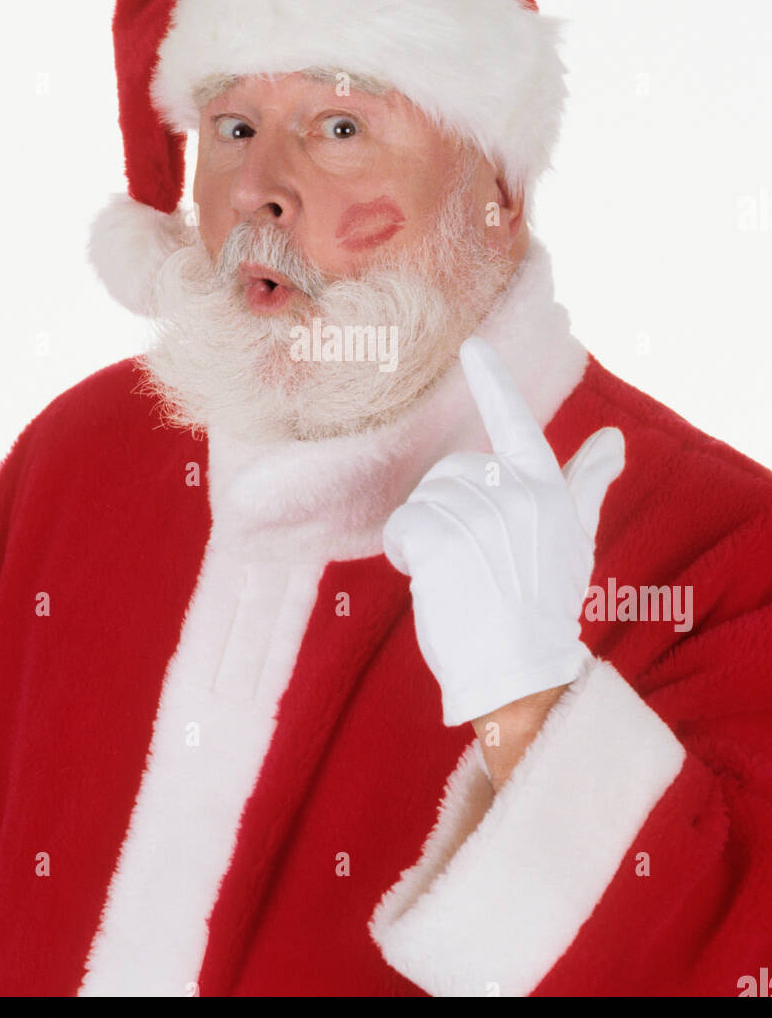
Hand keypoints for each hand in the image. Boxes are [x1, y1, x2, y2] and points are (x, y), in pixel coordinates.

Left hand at [383, 337, 624, 725]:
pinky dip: (404, 549)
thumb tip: (613, 438)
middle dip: (448, 507)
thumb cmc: (543, 603)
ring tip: (455, 574)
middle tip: (471, 558)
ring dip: (426, 534)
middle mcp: (516, 496)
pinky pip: (403, 524)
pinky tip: (426, 577)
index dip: (493, 382)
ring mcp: (479, 518)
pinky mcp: (441, 543)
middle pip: (452, 471)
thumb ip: (586, 481)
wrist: (523, 671)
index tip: (471, 346)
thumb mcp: (573, 537)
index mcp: (545, 489)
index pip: (517, 423)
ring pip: (425, 498)